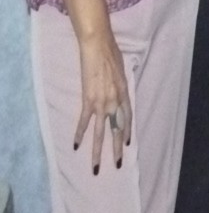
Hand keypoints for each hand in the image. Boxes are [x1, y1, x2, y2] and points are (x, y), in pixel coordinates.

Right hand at [75, 29, 130, 172]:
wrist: (98, 46)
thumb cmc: (111, 54)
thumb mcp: (121, 71)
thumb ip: (120, 86)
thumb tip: (118, 93)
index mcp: (124, 93)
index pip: (127, 118)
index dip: (126, 132)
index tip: (126, 145)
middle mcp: (115, 100)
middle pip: (117, 129)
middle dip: (116, 148)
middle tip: (116, 164)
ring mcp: (102, 101)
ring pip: (101, 131)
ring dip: (98, 150)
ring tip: (96, 166)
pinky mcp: (88, 99)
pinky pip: (84, 121)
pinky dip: (80, 133)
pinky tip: (76, 146)